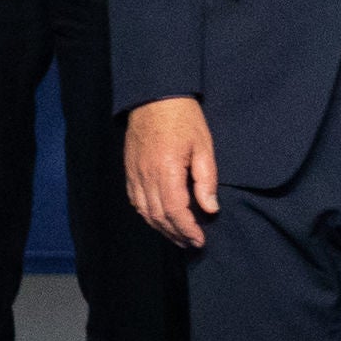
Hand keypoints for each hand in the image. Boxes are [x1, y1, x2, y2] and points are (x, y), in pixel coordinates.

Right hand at [124, 99, 221, 248]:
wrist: (154, 97)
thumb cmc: (184, 119)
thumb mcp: (204, 146)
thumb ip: (206, 180)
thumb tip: (211, 209)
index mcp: (165, 171)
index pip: (174, 211)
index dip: (187, 230)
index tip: (199, 241)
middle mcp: (145, 176)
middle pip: (158, 216)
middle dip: (176, 234)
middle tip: (192, 243)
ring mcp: (134, 174)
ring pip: (144, 212)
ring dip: (161, 228)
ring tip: (178, 237)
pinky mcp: (129, 170)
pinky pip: (135, 200)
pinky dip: (147, 214)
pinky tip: (159, 219)